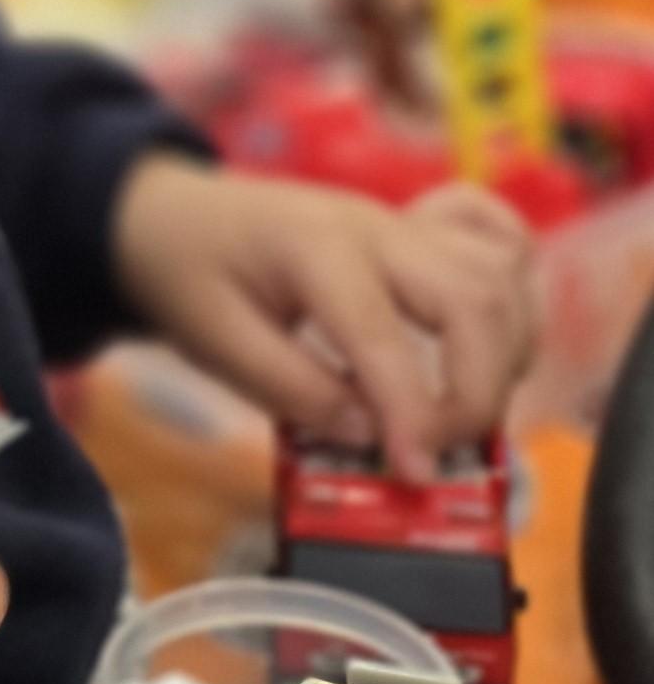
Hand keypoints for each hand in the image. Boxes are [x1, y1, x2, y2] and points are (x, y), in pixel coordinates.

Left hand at [110, 152, 536, 483]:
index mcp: (312, 249)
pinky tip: (494, 341)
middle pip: (471, 300)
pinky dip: (513, 292)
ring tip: (463, 413)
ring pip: (497, 278)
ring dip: (503, 354)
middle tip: (441, 451)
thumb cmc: (188, 273)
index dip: (412, 414)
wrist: (170, 211)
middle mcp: (373, 228)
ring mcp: (403, 224)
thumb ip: (291, 388)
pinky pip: (497, 242)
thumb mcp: (212, 339)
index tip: (416, 472)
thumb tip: (370, 434)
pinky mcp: (419, 230)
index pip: (384, 335)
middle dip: (477, 390)